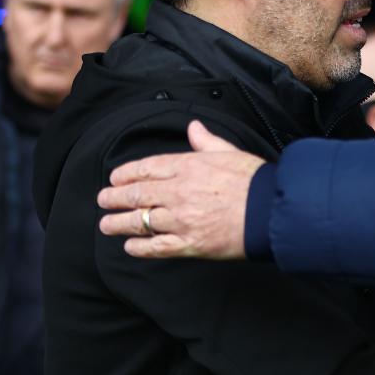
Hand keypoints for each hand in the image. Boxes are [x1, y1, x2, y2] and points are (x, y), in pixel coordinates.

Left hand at [97, 121, 262, 258]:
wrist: (272, 212)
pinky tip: (130, 247)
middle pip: (137, 195)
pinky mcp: (190, 244)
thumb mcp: (230, 152)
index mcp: (188, 166)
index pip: (146, 168)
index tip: (115, 178)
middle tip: (103, 200)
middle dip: (114, 198)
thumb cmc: (255, 180)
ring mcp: (181, 220)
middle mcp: (178, 192)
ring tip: (106, 225)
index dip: (126, 174)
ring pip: (140, 221)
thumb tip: (194, 127)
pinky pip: (156, 247)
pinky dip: (140, 247)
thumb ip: (206, 142)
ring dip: (119, 223)